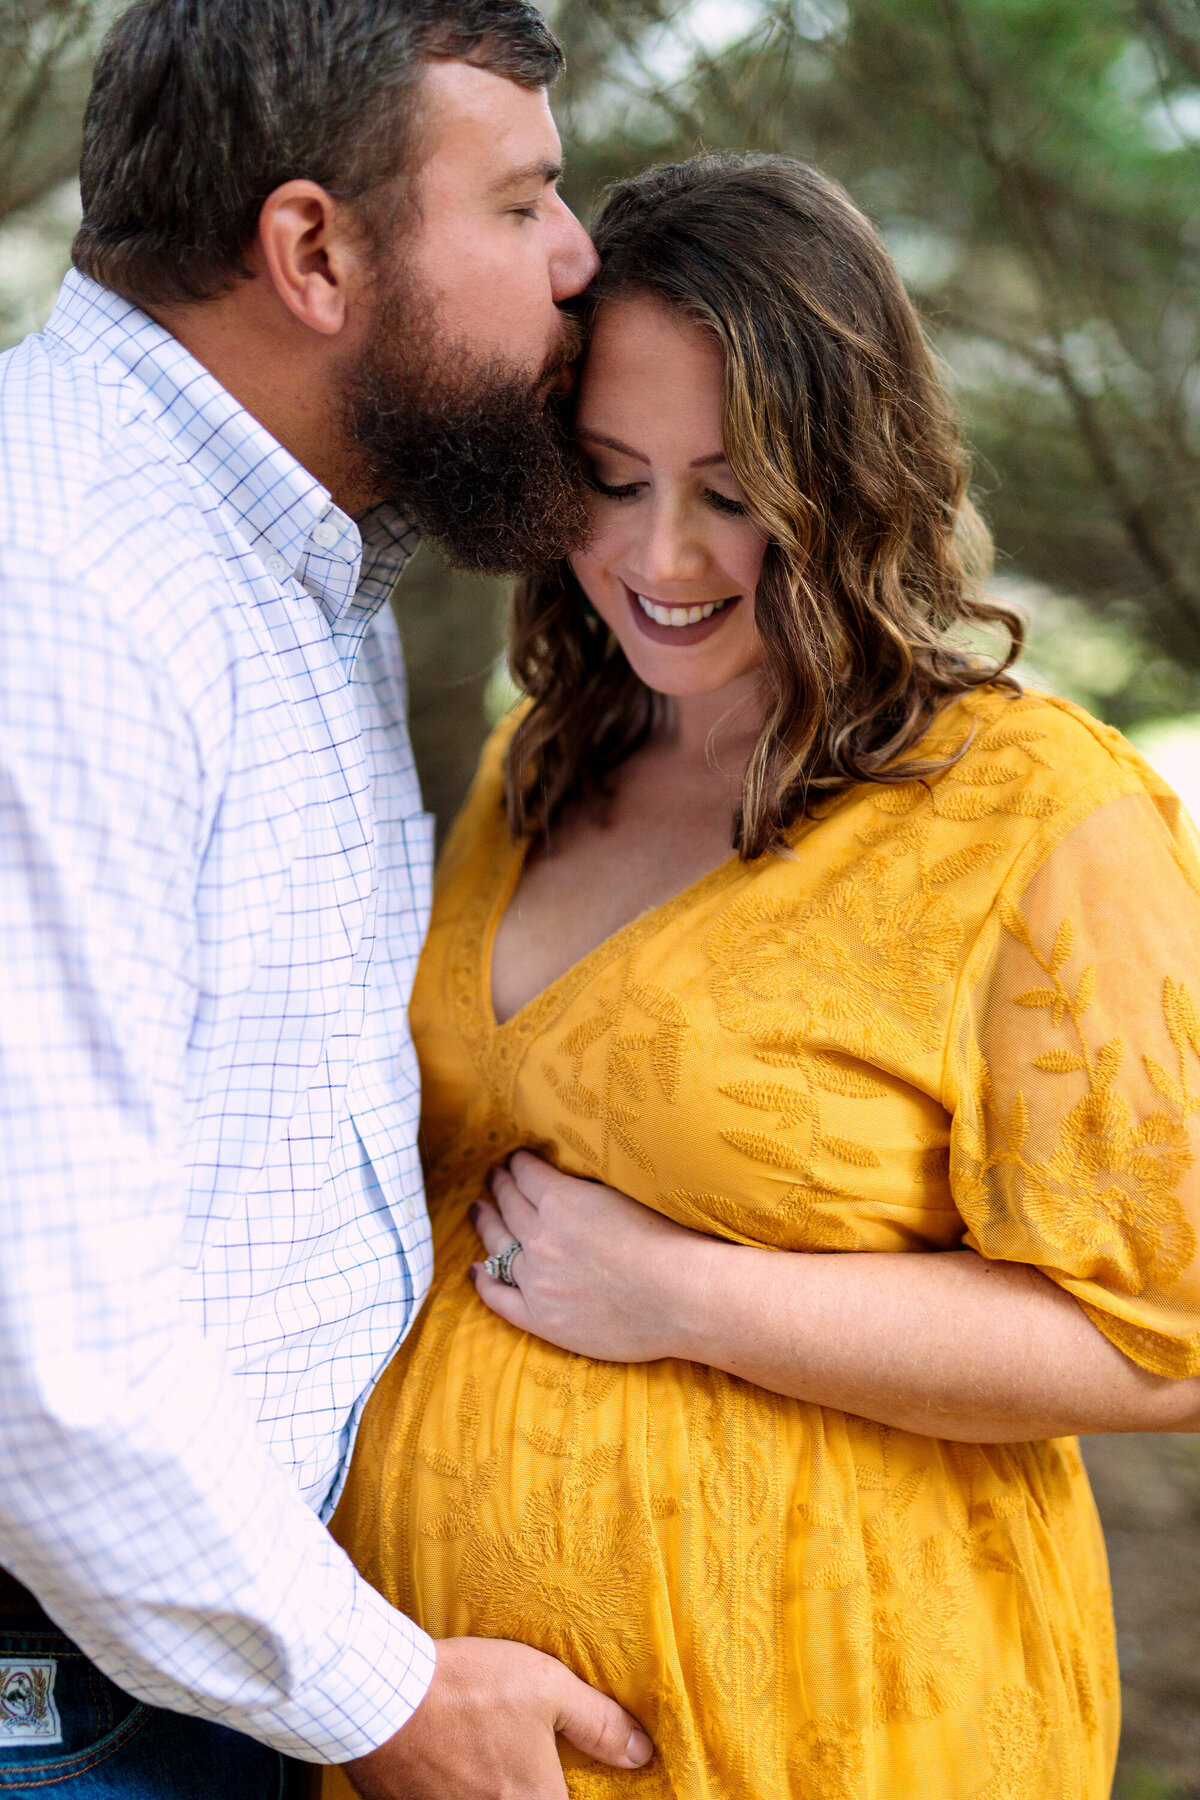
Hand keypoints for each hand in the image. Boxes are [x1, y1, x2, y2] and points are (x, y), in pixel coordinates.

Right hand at [341, 1635, 652, 1798]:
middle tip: (519, 1757)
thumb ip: (599, 1722)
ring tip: (483, 1756)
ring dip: (491, 1788)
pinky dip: (457, 1789)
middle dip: (531, 1787)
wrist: (383, 1697)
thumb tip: (641, 1752)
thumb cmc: (469, 1689)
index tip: (559, 1773)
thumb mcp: (547, 1687)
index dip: (571, 1791)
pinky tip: (452, 1764)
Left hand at [469, 1149, 707, 1361]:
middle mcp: (539, 1237)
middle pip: (508, 1205)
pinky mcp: (542, 1318)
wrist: (683, 1297)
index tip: (515, 1161)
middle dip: (499, 1187)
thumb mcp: (624, 1192)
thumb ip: (586, 1187)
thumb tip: (568, 1178)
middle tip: (494, 1179)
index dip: (518, 1164)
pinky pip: (499, 1298)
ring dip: (486, 1224)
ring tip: (479, 1211)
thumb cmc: (669, 1239)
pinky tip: (475, 1270)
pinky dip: (483, 1282)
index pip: (525, 1174)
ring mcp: (537, 1280)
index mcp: (560, 1201)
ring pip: (498, 1245)